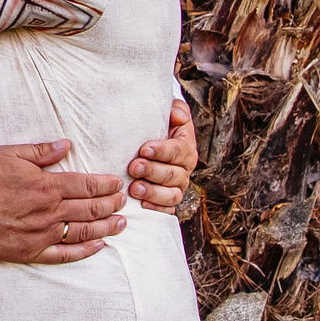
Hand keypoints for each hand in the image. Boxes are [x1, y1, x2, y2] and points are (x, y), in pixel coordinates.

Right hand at [0, 140, 128, 263]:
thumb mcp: (11, 154)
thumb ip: (43, 151)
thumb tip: (67, 145)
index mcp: (47, 185)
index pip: (87, 185)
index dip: (106, 185)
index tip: (118, 184)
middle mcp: (50, 211)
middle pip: (91, 209)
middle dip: (112, 204)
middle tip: (124, 201)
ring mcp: (42, 234)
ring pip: (84, 232)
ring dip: (106, 227)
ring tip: (121, 223)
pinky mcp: (32, 252)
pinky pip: (65, 255)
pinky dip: (85, 251)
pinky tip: (99, 246)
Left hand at [127, 99, 196, 213]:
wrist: (152, 141)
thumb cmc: (159, 126)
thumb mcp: (169, 113)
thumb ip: (176, 110)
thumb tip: (177, 116)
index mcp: (185, 148)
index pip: (177, 151)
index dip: (162, 151)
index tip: (144, 149)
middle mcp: (184, 170)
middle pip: (173, 175)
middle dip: (153, 171)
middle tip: (134, 167)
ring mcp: (177, 187)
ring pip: (172, 195)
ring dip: (153, 192)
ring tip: (134, 188)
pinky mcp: (168, 202)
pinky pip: (167, 210)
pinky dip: (156, 209)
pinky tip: (141, 204)